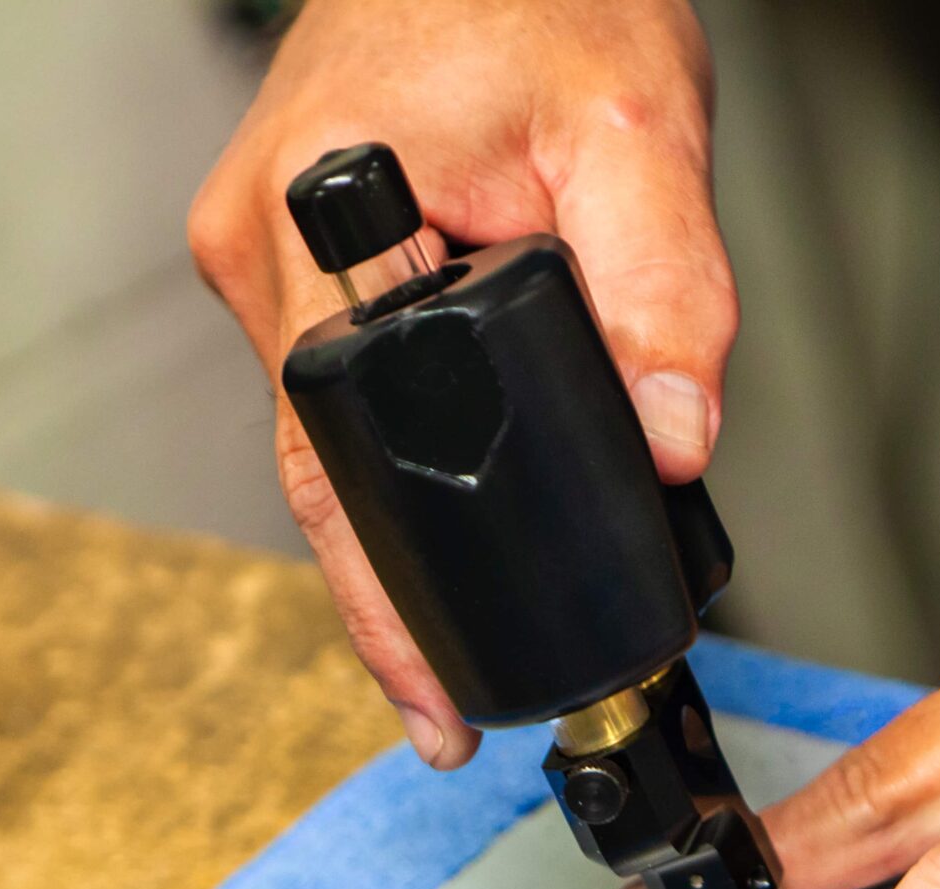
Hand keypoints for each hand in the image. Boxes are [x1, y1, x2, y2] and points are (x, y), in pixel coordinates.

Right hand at [189, 0, 732, 769]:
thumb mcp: (636, 129)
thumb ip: (667, 286)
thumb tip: (675, 438)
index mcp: (315, 228)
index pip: (340, 470)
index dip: (388, 602)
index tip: (434, 699)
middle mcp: (264, 254)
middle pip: (324, 479)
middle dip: (393, 602)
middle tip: (456, 709)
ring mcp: (271, 259)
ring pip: (331, 445)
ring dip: (395, 540)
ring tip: (463, 641)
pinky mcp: (299, 259)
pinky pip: (344, 395)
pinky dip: (397, 466)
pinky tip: (443, 524)